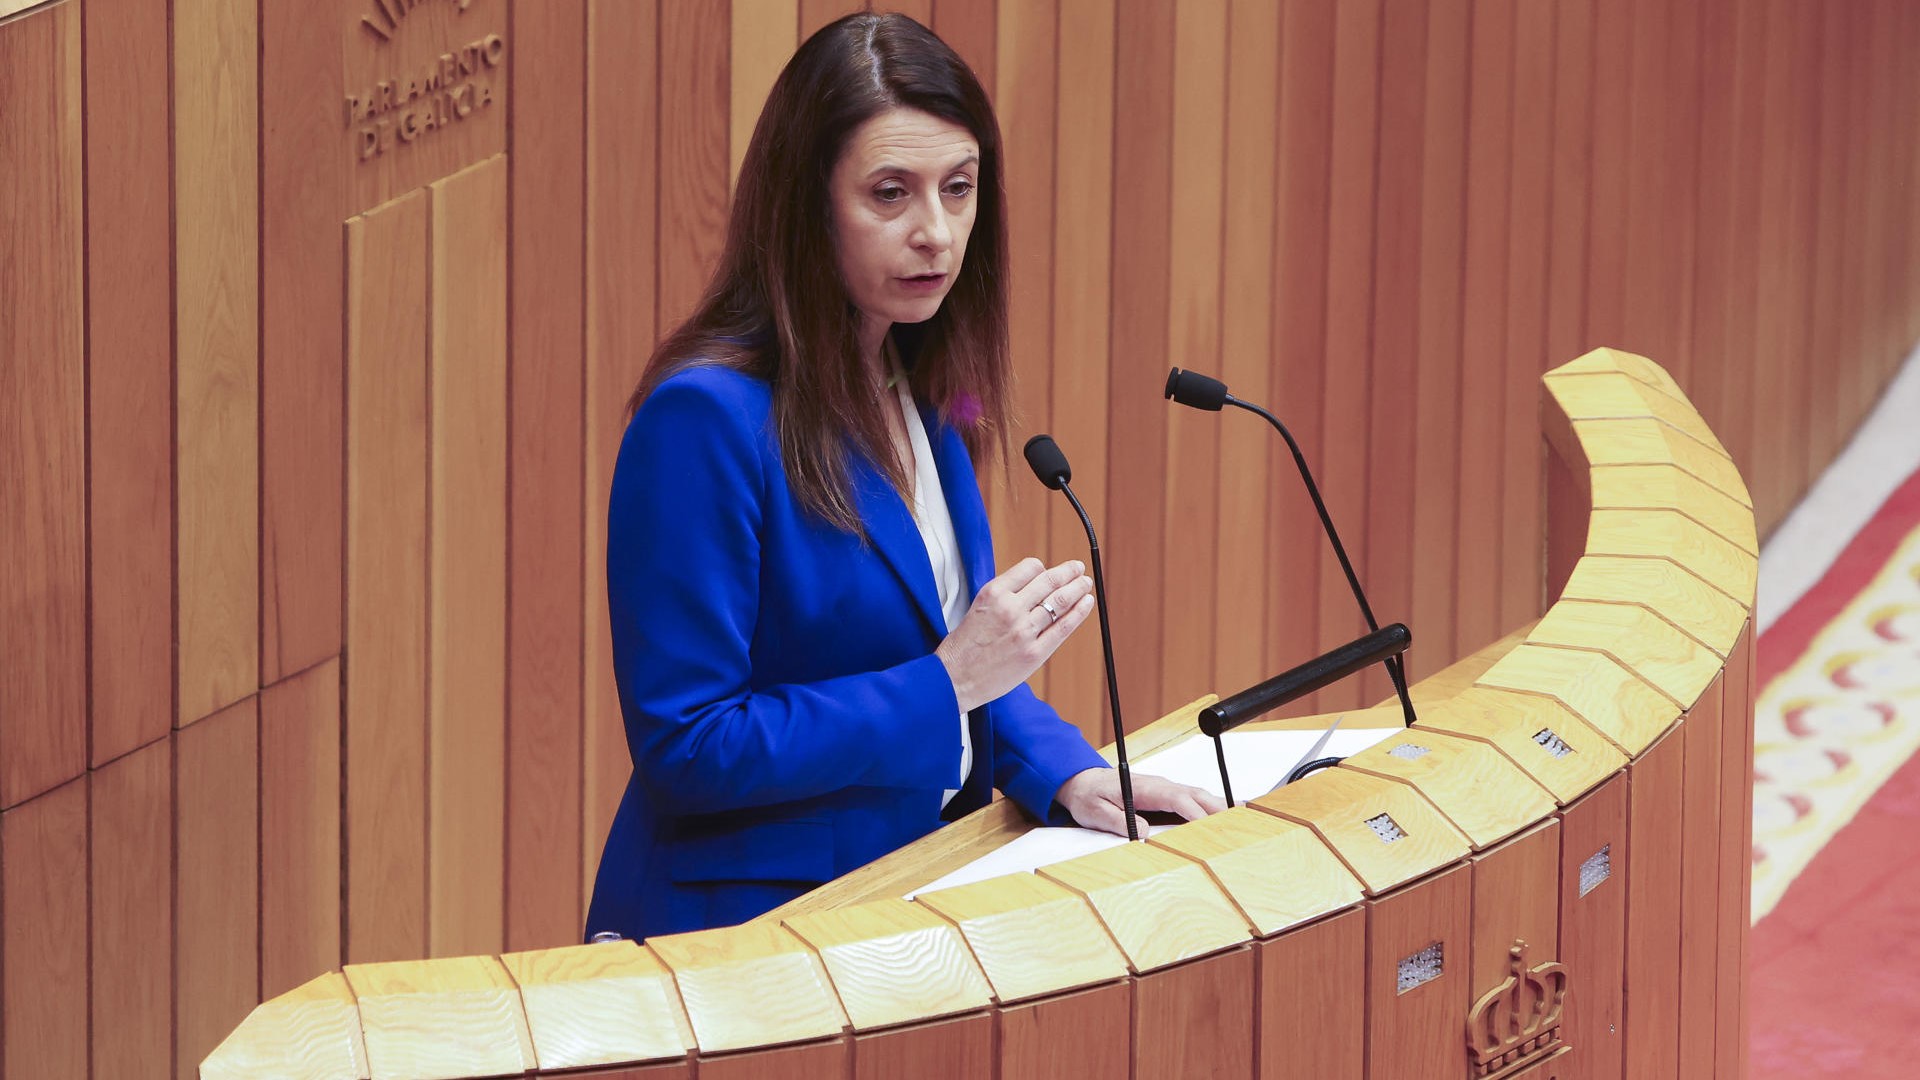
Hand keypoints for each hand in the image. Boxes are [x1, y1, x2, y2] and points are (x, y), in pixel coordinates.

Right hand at [935, 557, 1094, 712]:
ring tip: (1085, 583)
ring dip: (1077, 588)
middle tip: (1078, 568)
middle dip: (1068, 572)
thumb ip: (1004, 596)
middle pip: (1049, 582)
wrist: (954, 679)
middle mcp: (1010, 608)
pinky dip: (1078, 613)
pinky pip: (1063, 627)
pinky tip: (1086, 603)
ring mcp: (1024, 631)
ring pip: (1059, 601)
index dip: (1044, 568)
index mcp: (993, 593)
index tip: (1050, 571)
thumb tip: (1033, 588)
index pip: (1030, 568)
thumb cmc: (963, 646)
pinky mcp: (1034, 653)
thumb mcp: (978, 608)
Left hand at [1055, 767, 1227, 835]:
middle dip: (1219, 810)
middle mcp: (1161, 785)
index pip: (1177, 799)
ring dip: (1220, 808)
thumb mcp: (1095, 811)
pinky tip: (1227, 816)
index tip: (1210, 829)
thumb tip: (1142, 831)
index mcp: (1145, 788)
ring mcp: (1166, 789)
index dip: (1196, 814)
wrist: (1082, 782)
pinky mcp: (1167, 795)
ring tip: (1243, 823)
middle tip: (1240, 828)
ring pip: (1199, 796)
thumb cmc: (1089, 796)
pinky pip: (1194, 800)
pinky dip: (1212, 807)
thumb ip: (1118, 820)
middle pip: (1196, 795)